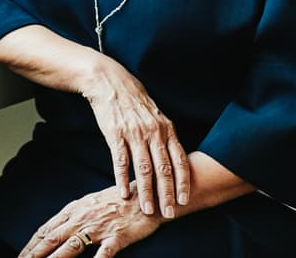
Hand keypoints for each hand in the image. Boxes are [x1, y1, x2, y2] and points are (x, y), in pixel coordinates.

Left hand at [17, 185, 159, 257]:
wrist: (148, 195)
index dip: (32, 244)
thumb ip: (72, 217)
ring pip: (72, 246)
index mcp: (75, 210)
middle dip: (35, 253)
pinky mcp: (118, 236)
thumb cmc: (118, 201)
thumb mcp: (90, 204)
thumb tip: (53, 230)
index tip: (21, 255)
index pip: (48, 229)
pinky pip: (104, 252)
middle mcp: (83, 217)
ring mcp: (100, 227)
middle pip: (53, 238)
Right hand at [79, 55, 189, 217]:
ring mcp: (134, 133)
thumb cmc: (135, 102)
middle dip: (167, 194)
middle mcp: (153, 132)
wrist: (110, 83)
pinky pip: (121, 161)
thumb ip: (165, 137)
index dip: (183, 182)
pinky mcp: (115, 134)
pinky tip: (124, 194)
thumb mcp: (156, 116)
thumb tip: (175, 160)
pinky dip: (122, 179)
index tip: (184, 200)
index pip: (179, 160)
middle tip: (169, 213)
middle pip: (163, 168)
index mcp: (166, 129)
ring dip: (146, 192)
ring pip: (143, 169)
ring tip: (148, 210)